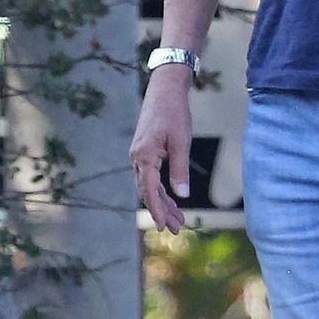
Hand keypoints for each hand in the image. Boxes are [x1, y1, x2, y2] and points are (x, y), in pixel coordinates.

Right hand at [130, 68, 193, 233]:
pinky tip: (172, 200)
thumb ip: (180, 169)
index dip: (157, 210)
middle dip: (162, 211)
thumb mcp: (181, 142)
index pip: (149, 191)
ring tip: (178, 220)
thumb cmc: (174, 113)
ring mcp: (139, 155)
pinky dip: (161, 190)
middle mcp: (137, 158)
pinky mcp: (145, 152)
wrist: (164, 90)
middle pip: (148, 192)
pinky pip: (151, 177)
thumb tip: (182, 195)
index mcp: (144, 156)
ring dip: (163, 203)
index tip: (164, 227)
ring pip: (149, 186)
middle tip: (177, 229)